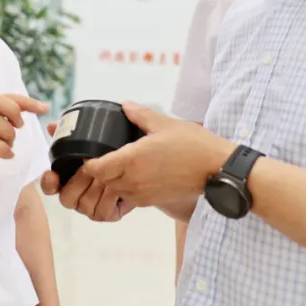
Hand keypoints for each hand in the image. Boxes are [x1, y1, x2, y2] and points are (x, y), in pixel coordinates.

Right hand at [39, 121, 134, 222]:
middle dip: (77, 182)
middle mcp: (79, 193)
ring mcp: (93, 205)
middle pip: (66, 198)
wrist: (148, 164)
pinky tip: (116, 190)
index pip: (50, 186)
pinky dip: (108, 201)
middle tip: (88, 168)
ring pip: (83, 206)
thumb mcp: (99, 136)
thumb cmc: (120, 151)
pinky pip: (101, 213)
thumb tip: (52, 126)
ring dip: (94, 190)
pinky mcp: (108, 213)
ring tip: (107, 177)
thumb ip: (73, 132)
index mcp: (71, 176)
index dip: (48, 182)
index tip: (52, 174)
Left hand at [80, 101, 234, 210]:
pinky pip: (130, 197)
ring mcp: (143, 193)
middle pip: (102, 180)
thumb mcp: (165, 124)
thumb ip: (141, 115)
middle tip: (104, 156)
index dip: (89, 161)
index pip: (96, 168)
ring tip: (120, 165)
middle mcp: (134, 180)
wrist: (216, 169)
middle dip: (99, 171)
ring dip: (112, 181)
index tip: (92, 152)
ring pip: (115, 190)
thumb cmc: (193, 146)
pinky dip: (127, 188)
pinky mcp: (153, 201)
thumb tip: (126, 105)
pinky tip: (136, 175)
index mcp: (132, 159)